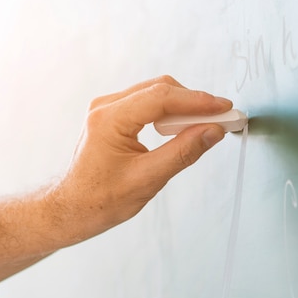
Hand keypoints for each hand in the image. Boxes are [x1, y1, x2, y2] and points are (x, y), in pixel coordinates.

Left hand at [48, 75, 232, 244]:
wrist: (73, 208)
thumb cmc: (101, 199)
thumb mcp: (148, 179)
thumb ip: (183, 152)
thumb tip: (213, 132)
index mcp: (110, 119)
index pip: (162, 98)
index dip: (198, 101)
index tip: (224, 108)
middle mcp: (106, 107)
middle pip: (160, 89)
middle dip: (194, 102)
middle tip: (222, 117)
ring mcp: (108, 109)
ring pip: (156, 94)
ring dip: (184, 106)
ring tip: (207, 124)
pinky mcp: (113, 116)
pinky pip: (148, 103)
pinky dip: (170, 112)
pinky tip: (184, 127)